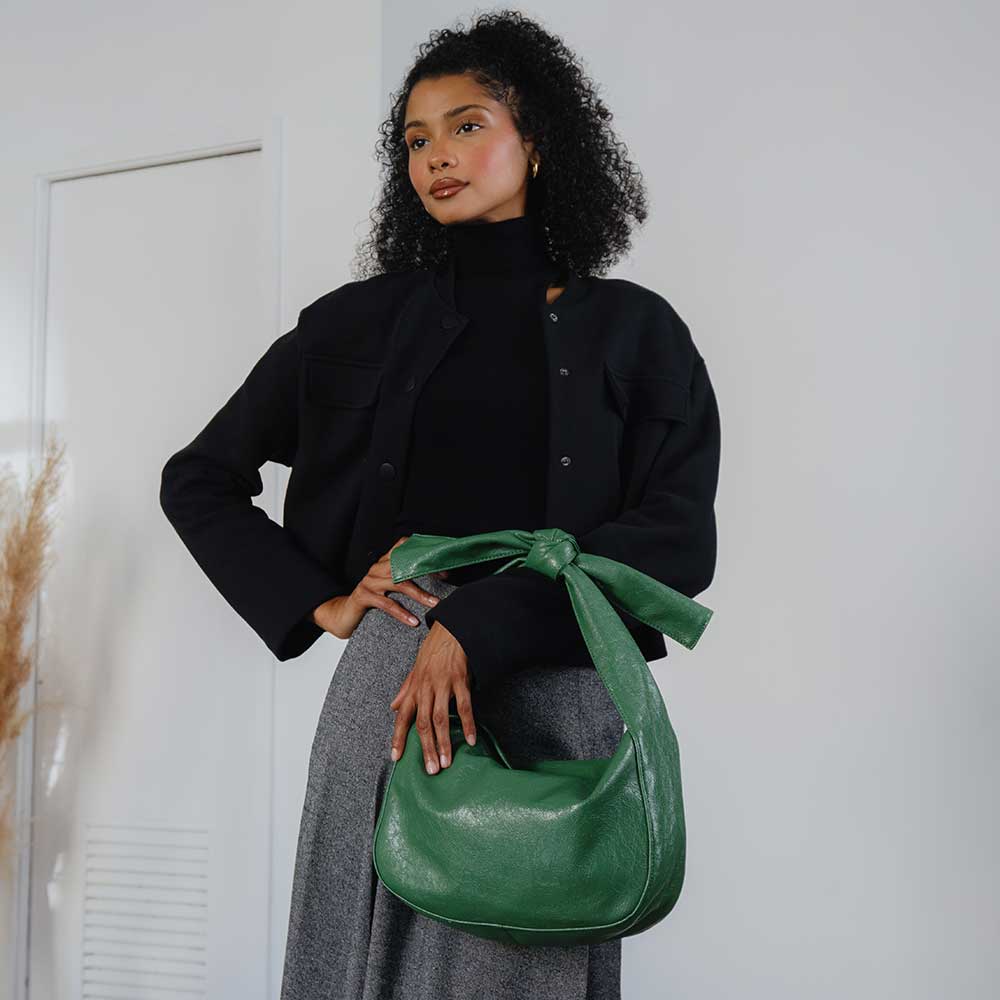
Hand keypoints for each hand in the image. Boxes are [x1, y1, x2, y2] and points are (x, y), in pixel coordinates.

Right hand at [312, 535, 448, 639]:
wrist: (343, 616)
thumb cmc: (371, 602)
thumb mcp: (389, 589)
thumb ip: (406, 581)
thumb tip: (436, 581)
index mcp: (384, 563)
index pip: (403, 547)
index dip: (423, 552)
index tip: (440, 562)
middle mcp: (377, 568)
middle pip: (405, 564)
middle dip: (426, 570)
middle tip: (444, 578)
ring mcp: (369, 581)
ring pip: (399, 583)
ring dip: (419, 594)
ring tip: (434, 603)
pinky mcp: (363, 596)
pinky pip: (386, 604)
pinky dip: (402, 613)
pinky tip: (413, 621)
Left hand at [389, 620, 476, 774]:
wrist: (451, 628)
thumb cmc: (433, 649)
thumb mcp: (415, 668)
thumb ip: (405, 690)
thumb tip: (393, 707)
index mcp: (414, 688)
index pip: (402, 717)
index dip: (398, 737)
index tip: (396, 757)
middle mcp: (425, 688)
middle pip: (423, 724)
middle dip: (426, 749)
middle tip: (431, 770)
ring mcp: (443, 685)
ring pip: (441, 719)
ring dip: (444, 743)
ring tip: (446, 762)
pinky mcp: (460, 680)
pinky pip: (464, 706)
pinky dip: (468, 724)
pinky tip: (471, 739)